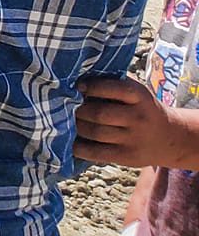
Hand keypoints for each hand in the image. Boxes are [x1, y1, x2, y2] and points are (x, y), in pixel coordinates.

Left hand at [77, 76, 198, 168]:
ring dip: (75, 126)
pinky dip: (78, 147)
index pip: (114, 89)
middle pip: (99, 113)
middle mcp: (138, 117)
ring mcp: (133, 139)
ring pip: (95, 132)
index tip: (77, 86)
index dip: (92, 87)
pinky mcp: (127, 157)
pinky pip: (96, 152)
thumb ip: (113, 85)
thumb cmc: (141, 108)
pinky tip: (69, 141)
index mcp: (140, 97)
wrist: (171, 137)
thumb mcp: (136, 93)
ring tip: (65, 120)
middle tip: (65, 106)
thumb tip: (75, 78)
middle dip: (78, 109)